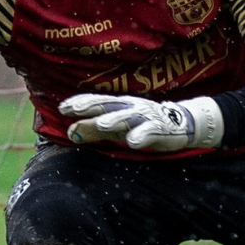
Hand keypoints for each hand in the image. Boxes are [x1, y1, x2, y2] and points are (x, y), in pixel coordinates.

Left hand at [59, 93, 223, 151]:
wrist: (182, 123)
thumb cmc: (143, 125)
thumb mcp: (116, 129)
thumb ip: (93, 131)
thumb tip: (69, 132)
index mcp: (118, 106)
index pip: (96, 102)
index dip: (80, 103)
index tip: (62, 107)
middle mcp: (130, 108)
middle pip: (108, 106)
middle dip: (90, 107)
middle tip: (73, 110)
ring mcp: (145, 117)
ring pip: (127, 117)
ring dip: (114, 119)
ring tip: (102, 124)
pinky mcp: (160, 129)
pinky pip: (150, 132)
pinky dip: (141, 136)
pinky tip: (133, 142)